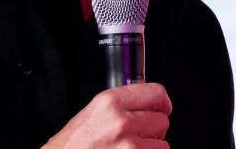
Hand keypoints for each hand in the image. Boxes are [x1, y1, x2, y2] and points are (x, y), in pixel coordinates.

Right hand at [43, 83, 171, 148]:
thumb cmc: (72, 145)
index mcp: (109, 102)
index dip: (161, 103)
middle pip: (162, 120)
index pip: (156, 92)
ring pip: (162, 144)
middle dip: (152, 130)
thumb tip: (148, 103)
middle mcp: (120, 122)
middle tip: (135, 136)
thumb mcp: (93, 113)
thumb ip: (121, 105)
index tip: (161, 108)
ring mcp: (129, 146)